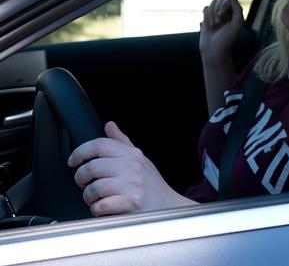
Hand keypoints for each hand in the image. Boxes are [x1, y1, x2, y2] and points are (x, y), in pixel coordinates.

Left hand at [68, 121, 193, 215]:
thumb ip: (122, 142)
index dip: (80, 151)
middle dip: (80, 178)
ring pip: (94, 188)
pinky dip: (97, 209)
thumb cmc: (152, 186)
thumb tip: (109, 125)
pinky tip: (103, 208)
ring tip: (94, 199)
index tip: (73, 161)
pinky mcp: (131, 202)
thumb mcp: (140, 160)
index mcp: (132, 154)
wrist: (169, 208)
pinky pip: (101, 205)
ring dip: (88, 197)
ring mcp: (132, 184)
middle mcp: (132, 167)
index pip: (100, 144)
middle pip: (92, 167)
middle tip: (83, 184)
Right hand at [199, 0, 243, 64]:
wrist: (214, 52)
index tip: (222, 15)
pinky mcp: (207, 18)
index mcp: (236, 14)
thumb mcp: (237, 24)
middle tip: (218, 22)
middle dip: (217, 9)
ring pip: (212, 3)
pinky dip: (206, 14)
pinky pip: (205, 8)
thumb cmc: (227, 40)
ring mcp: (216, 15)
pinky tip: (208, 25)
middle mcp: (227, 14)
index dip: (225, 5)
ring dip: (212, 13)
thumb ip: (238, 9)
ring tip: (213, 25)